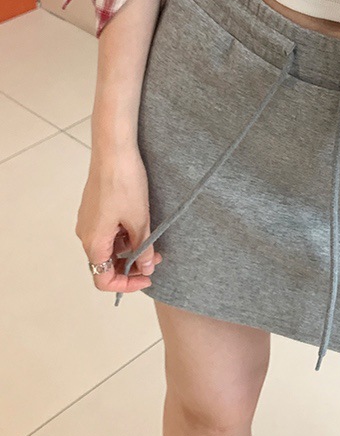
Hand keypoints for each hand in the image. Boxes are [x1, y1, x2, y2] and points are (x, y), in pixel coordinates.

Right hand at [76, 146, 162, 295]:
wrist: (114, 150)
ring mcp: (89, 220)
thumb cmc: (125, 184)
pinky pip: (108, 231)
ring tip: (153, 242)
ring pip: (108, 246)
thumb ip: (142, 248)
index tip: (148, 277)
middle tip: (156, 258)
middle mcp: (86, 234)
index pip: (102, 279)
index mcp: (93, 242)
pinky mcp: (95, 208)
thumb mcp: (139, 220)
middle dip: (131, 265)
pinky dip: (124, 235)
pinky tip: (141, 226)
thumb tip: (146, 268)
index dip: (126, 284)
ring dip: (129, 249)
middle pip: (105, 263)